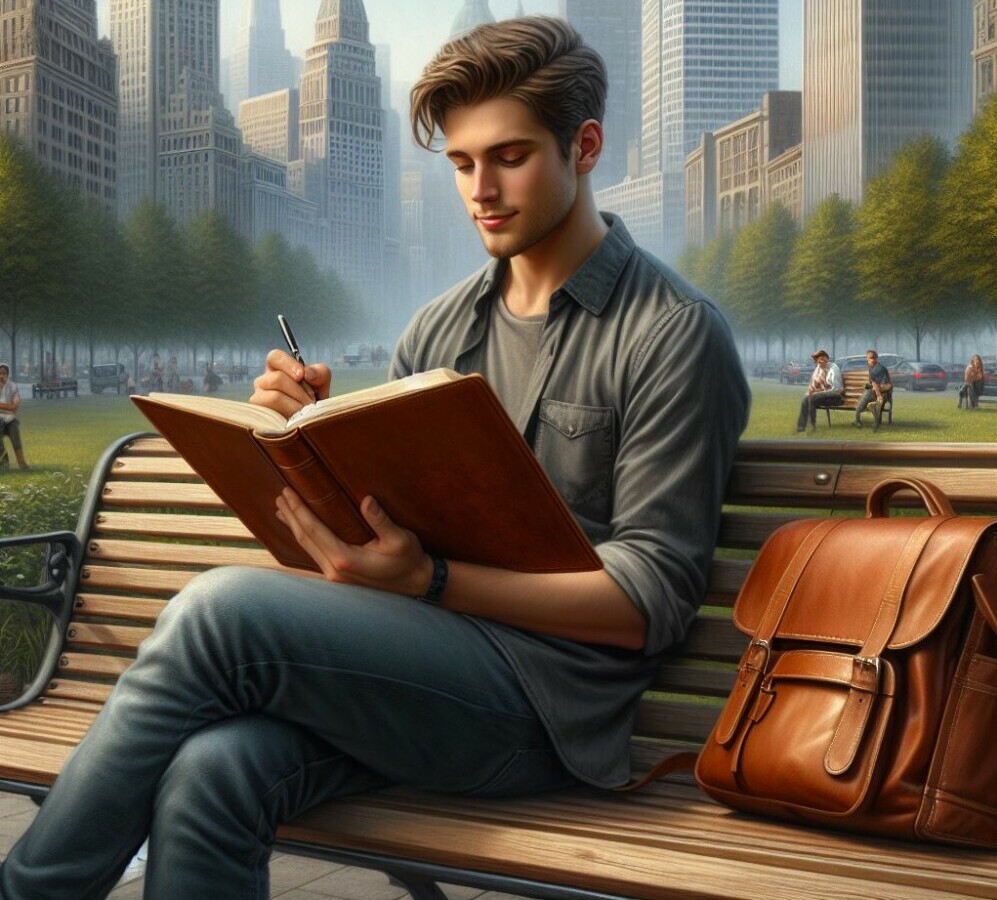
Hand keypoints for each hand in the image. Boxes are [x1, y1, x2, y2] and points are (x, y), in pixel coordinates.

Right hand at [251, 350, 331, 417]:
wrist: (313, 425)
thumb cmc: (314, 401)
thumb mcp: (322, 384)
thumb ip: (320, 372)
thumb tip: (307, 373)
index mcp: (276, 369)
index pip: (275, 357)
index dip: (288, 364)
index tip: (302, 376)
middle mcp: (263, 382)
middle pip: (277, 378)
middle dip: (299, 391)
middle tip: (311, 402)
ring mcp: (258, 400)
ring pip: (274, 397)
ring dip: (295, 405)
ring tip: (305, 412)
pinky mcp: (259, 418)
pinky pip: (272, 414)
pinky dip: (289, 416)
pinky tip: (296, 420)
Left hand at [275, 487, 433, 596]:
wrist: (415, 583)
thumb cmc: (408, 560)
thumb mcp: (400, 539)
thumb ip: (381, 521)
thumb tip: (367, 500)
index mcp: (345, 559)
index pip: (314, 530)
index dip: (299, 510)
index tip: (288, 492)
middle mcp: (334, 570)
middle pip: (305, 538)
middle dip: (291, 515)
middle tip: (280, 495)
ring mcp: (334, 575)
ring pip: (307, 547)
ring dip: (294, 526)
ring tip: (281, 508)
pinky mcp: (337, 575)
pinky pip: (314, 552)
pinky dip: (304, 537)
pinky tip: (299, 529)